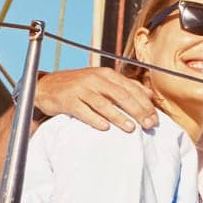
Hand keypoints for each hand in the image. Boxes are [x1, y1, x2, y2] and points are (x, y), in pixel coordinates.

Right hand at [35, 67, 158, 132]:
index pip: (130, 88)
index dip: (145, 104)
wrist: (47, 87)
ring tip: (130, 128)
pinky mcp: (67, 100)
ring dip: (118, 116)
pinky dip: (94, 119)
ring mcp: (80, 89)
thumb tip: (150, 94)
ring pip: (102, 103)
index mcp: (106, 74)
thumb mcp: (103, 82)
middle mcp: (94, 79)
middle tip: (148, 125)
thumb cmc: (80, 87)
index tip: (155, 119)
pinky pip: (82, 110)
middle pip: (120, 95)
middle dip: (137, 111)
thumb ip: (126, 86)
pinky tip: (104, 127)